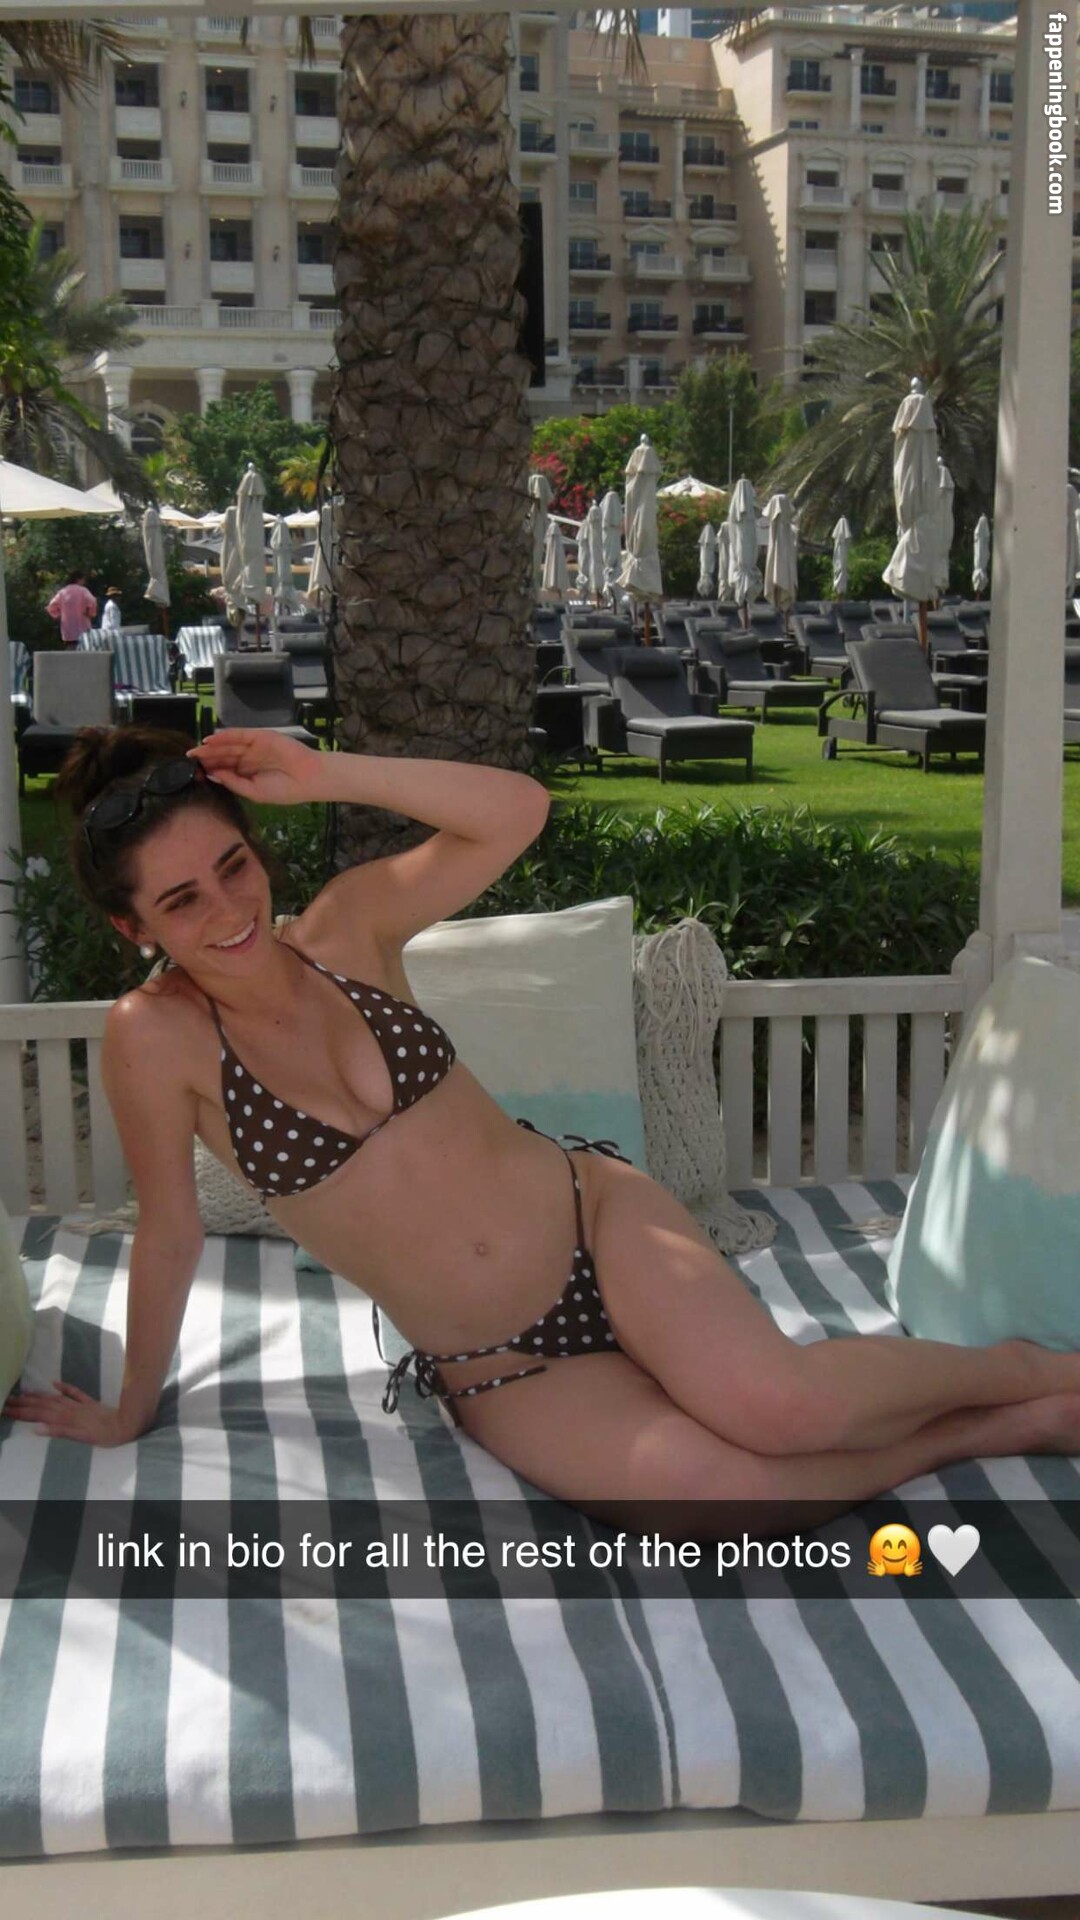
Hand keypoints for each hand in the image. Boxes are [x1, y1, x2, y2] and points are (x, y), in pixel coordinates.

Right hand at [2, 1381, 134, 1447]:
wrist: (127, 1422)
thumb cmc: (105, 1435)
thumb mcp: (81, 1437)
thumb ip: (58, 1431)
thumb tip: (36, 1429)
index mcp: (66, 1418)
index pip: (39, 1414)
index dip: (22, 1412)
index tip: (7, 1409)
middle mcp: (71, 1409)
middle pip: (44, 1405)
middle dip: (25, 1404)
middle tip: (8, 1401)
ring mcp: (80, 1405)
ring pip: (55, 1399)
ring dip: (39, 1396)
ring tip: (24, 1393)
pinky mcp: (90, 1403)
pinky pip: (74, 1393)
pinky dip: (64, 1387)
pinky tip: (55, 1383)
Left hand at [187, 729, 326, 805]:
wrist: (307, 778)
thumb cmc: (284, 789)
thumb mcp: (254, 792)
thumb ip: (233, 783)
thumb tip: (212, 776)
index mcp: (246, 774)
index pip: (223, 770)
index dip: (208, 770)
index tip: (191, 772)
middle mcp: (247, 759)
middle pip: (222, 756)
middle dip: (205, 758)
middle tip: (188, 760)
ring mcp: (253, 746)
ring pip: (227, 745)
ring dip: (211, 747)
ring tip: (195, 751)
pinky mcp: (259, 736)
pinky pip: (238, 735)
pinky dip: (224, 736)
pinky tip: (210, 740)